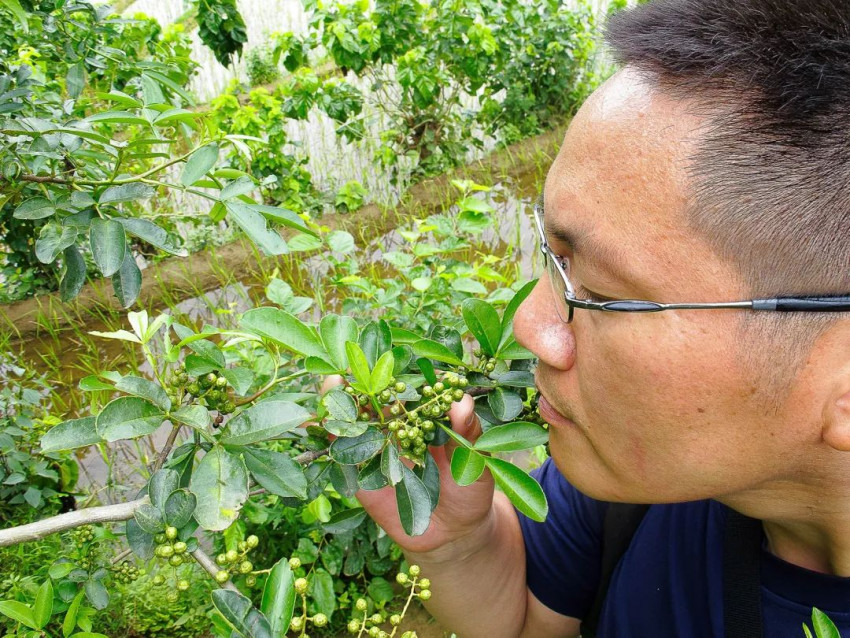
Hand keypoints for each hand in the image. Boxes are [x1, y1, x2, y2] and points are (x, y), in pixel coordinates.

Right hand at [320, 376, 495, 555]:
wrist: (454, 533)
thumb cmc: (469, 489)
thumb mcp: (474, 458)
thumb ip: (466, 430)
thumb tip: (463, 401)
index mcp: (422, 417)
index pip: (404, 389)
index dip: (394, 373)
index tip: (385, 360)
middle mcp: (395, 428)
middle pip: (372, 399)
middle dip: (359, 382)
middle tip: (349, 367)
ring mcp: (375, 449)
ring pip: (351, 421)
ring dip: (338, 401)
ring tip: (332, 385)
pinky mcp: (360, 475)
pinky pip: (340, 454)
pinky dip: (324, 436)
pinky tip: (313, 422)